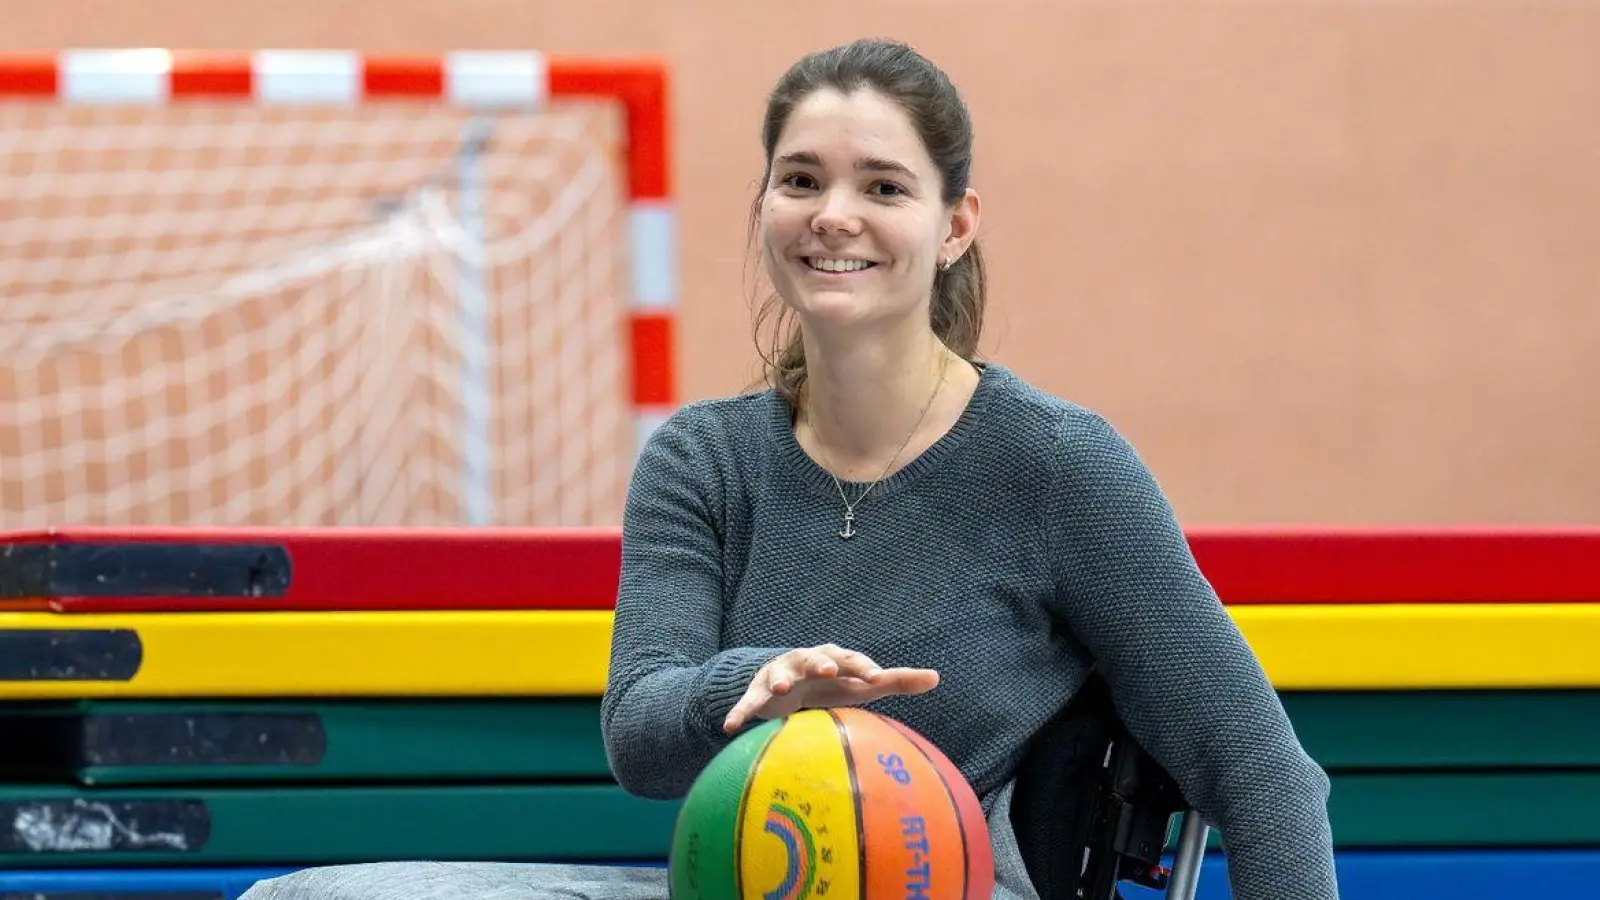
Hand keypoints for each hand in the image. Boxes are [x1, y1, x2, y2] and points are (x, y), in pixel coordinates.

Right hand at [722, 644, 939, 733]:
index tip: (875, 676)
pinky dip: (740, 712)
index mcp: (832, 659)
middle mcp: (805, 661)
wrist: (785, 683)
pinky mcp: (758, 692)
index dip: (861, 665)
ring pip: (778, 673)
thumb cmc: (832, 685)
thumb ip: (896, 681)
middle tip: (828, 669)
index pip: (850, 658)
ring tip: (781, 688)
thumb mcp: (861, 685)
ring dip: (779, 678)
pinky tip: (730, 727)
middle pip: (813, 657)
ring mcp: (779, 674)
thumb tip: (936, 677)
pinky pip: (748, 702)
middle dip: (820, 662)